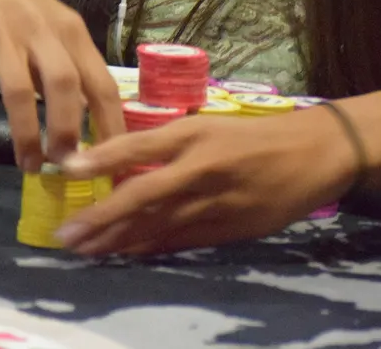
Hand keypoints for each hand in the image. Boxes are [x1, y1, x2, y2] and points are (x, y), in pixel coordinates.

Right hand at [0, 0, 124, 173]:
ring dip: (26, 137)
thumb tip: (90, 121)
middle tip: (66, 166)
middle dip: (68, 131)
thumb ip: (68, 65)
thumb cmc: (11, 1)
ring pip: (19, 94)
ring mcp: (1, 38)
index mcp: (69, 29)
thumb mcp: (50, 24)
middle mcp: (40, 32)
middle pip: (64, 85)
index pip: (101, 81)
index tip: (114, 163)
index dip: (110, 125)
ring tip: (29, 167)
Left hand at [52, 105, 359, 254]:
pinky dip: (152, 247)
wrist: (313, 152)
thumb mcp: (210, 126)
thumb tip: (121, 165)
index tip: (67, 170)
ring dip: (119, 239)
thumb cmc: (255, 136)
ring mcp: (215, 201)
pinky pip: (182, 240)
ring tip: (86, 249)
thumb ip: (169, 144)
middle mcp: (200, 166)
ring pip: (158, 223)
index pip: (137, 145)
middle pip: (141, 194)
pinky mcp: (229, 227)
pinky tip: (127, 254)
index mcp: (193, 133)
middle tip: (66, 232)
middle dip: (101, 216)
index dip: (100, 159)